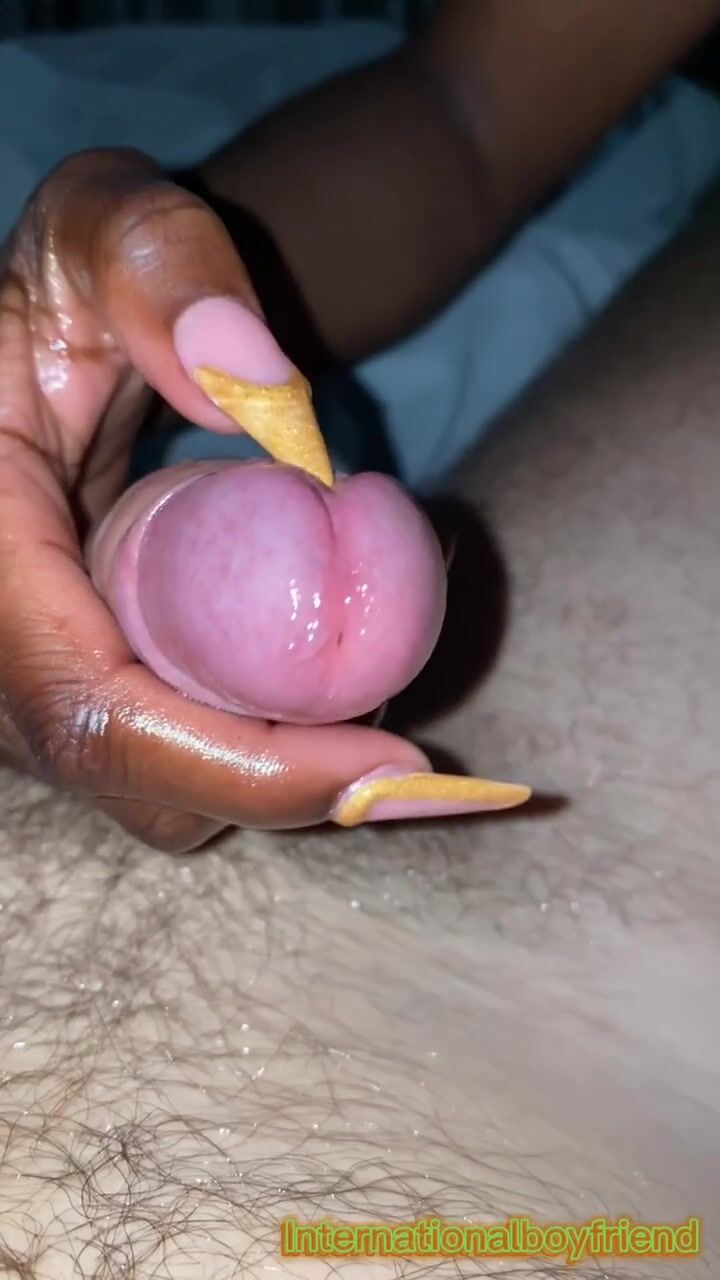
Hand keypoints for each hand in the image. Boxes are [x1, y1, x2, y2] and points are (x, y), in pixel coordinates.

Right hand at [0, 148, 526, 851]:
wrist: (64, 333)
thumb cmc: (83, 271)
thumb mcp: (104, 222)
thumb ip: (158, 260)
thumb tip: (252, 385)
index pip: (88, 715)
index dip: (240, 765)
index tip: (389, 760)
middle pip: (137, 783)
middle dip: (281, 782)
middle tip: (411, 732)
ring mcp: (29, 680)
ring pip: (161, 789)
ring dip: (281, 771)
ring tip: (375, 689)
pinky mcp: (80, 685)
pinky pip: (176, 757)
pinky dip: (265, 747)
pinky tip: (335, 684)